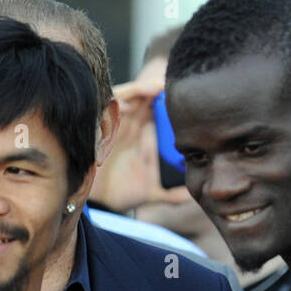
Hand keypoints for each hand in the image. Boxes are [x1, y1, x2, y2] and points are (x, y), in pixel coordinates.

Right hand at [95, 79, 191, 213]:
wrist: (97, 204)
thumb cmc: (120, 194)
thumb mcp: (152, 193)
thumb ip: (173, 194)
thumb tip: (194, 197)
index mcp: (139, 135)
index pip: (153, 109)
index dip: (167, 100)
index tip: (187, 99)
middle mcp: (127, 126)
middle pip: (143, 98)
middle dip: (157, 89)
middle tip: (175, 86)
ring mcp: (113, 125)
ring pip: (127, 97)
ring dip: (140, 91)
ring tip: (156, 88)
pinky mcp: (99, 128)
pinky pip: (106, 106)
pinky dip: (117, 102)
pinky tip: (129, 104)